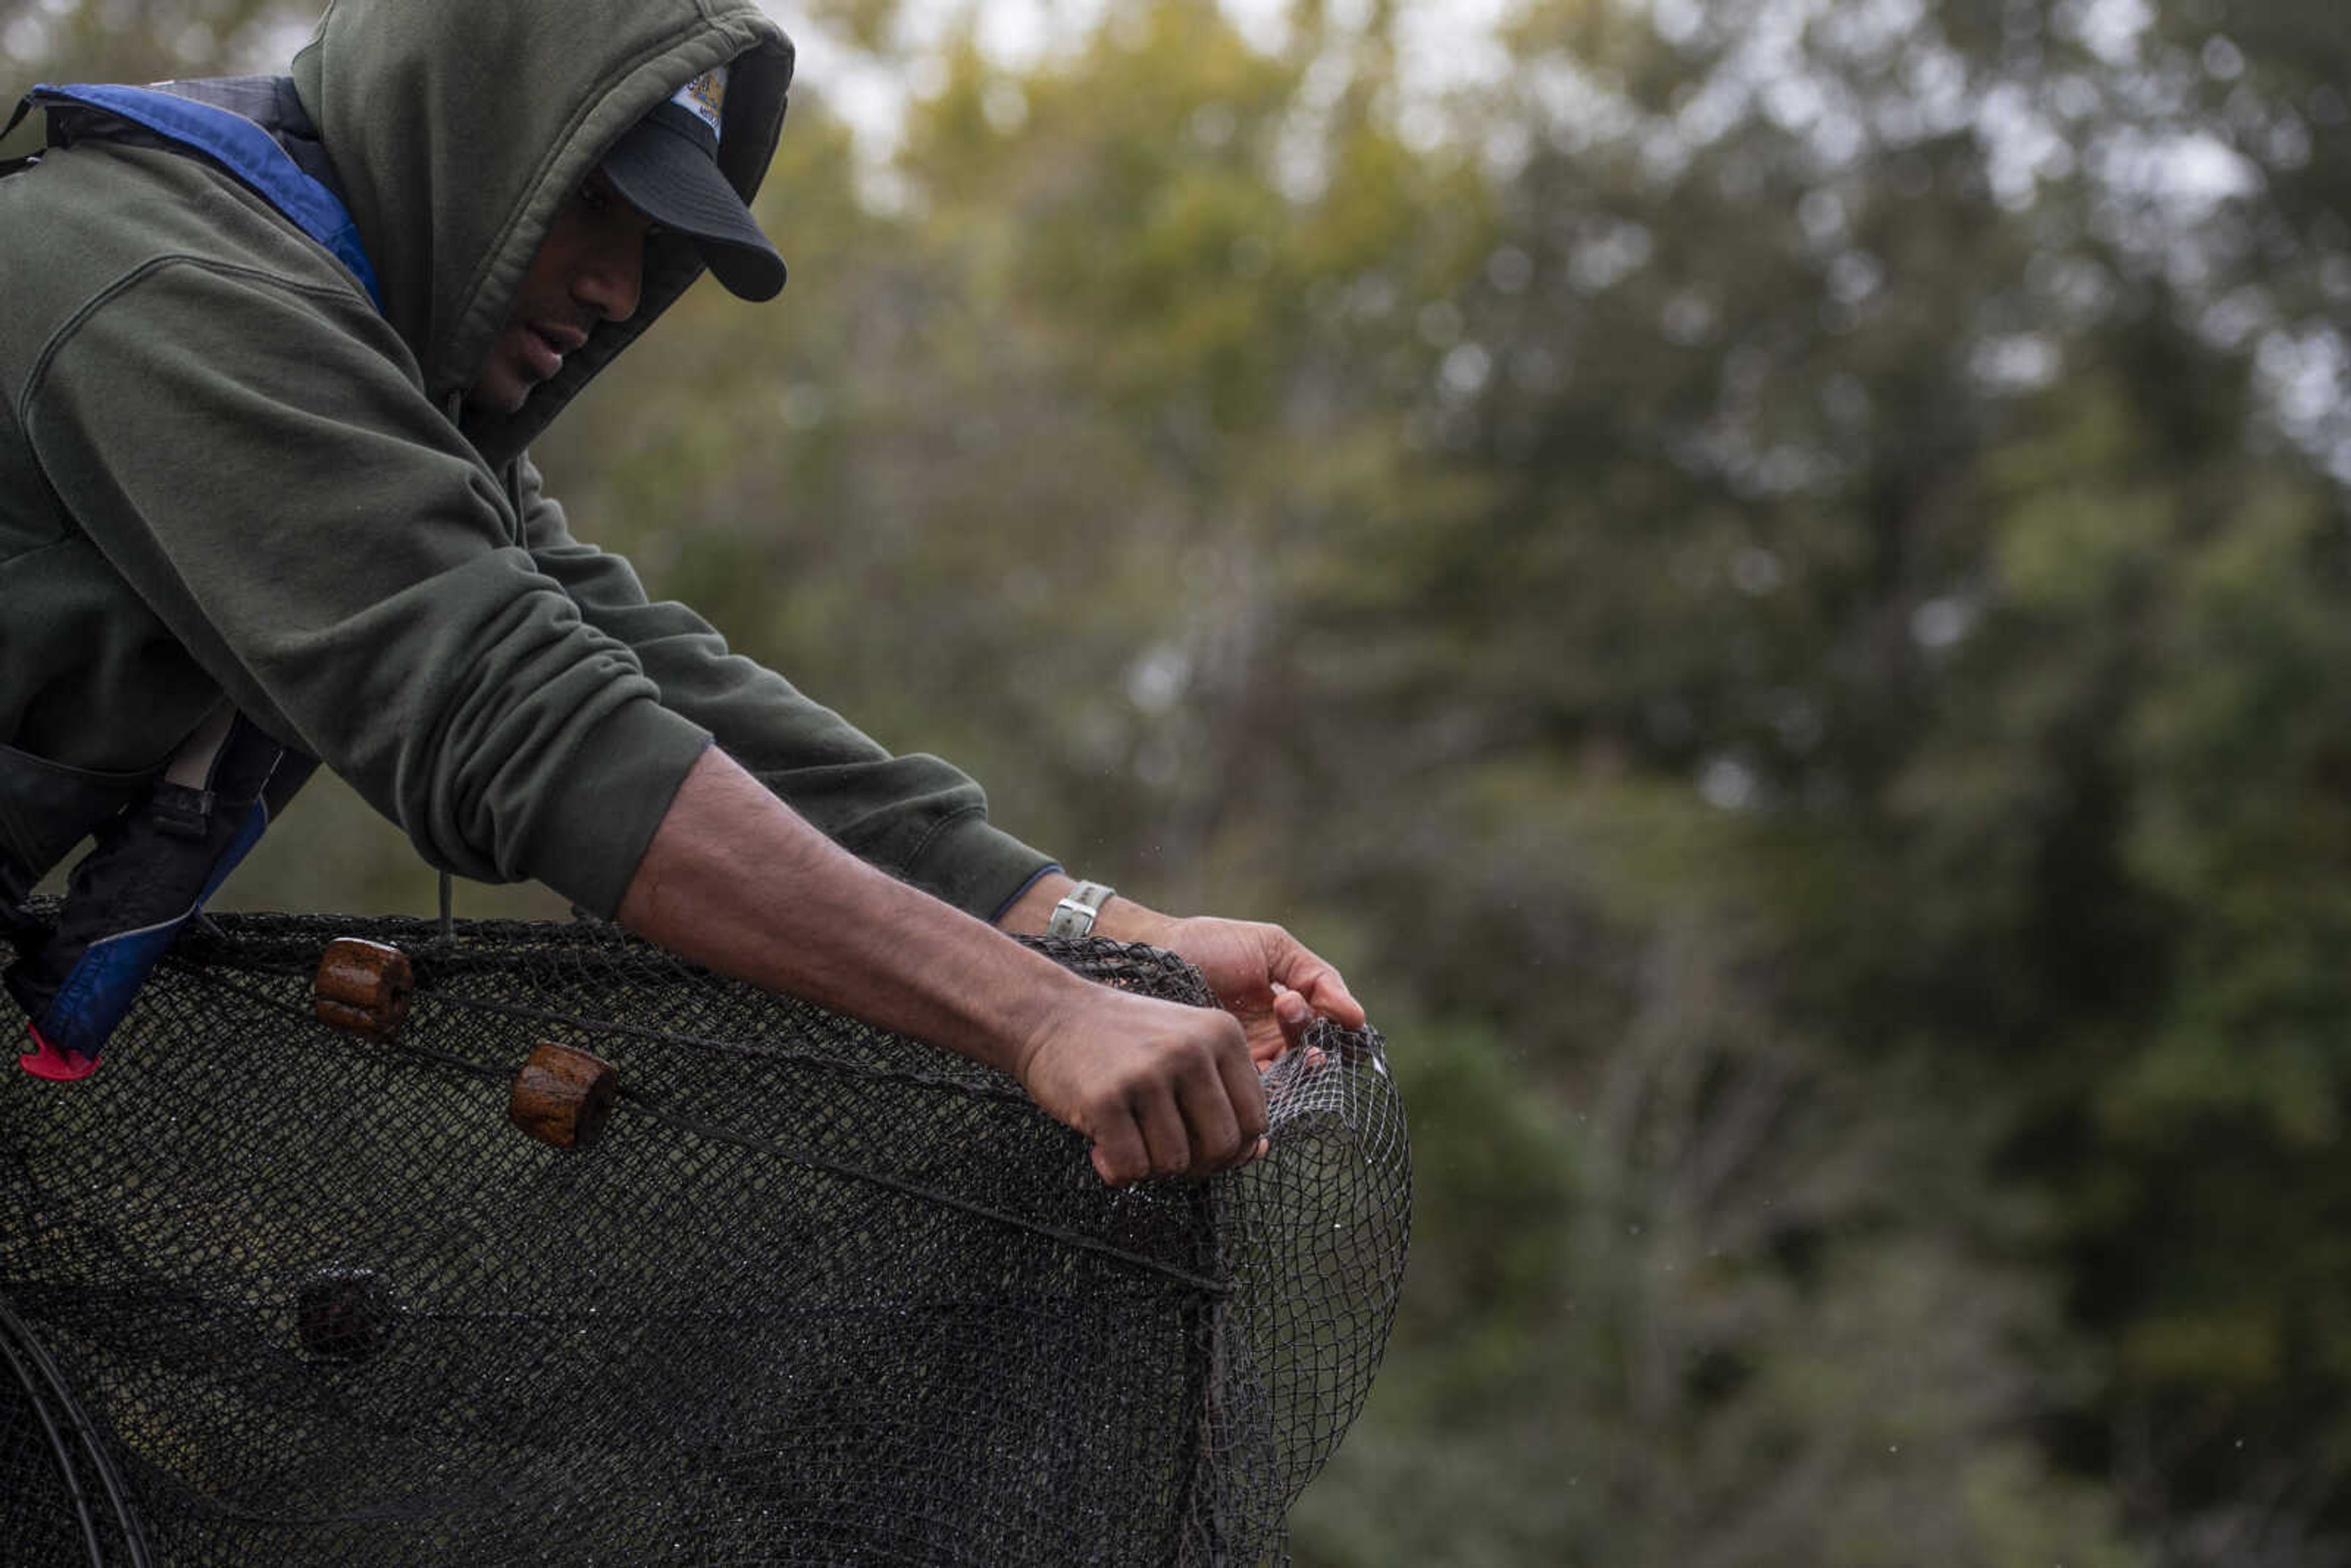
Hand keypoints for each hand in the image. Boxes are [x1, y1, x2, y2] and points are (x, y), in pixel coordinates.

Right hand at [1014, 985, 1269, 1184]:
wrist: (1046, 1014)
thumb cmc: (1121, 1041)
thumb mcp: (1184, 1047)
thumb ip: (1223, 1095)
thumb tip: (1257, 1152)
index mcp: (1222, 1033)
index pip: (1254, 1119)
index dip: (1230, 1147)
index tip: (1196, 1142)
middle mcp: (1191, 1049)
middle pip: (1221, 1147)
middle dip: (1194, 1164)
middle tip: (1160, 1150)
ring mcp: (1148, 1073)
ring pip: (1176, 1163)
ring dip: (1149, 1166)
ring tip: (1126, 1138)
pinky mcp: (1106, 1099)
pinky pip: (1132, 1168)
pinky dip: (1116, 1171)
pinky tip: (1100, 1147)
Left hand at [1151, 916, 1365, 1066]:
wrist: (1151, 957)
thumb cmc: (1208, 945)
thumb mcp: (1272, 947)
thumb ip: (1319, 977)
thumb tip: (1358, 1017)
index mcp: (1288, 1010)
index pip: (1330, 1035)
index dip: (1343, 1034)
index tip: (1341, 1019)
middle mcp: (1272, 1042)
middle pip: (1315, 1060)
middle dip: (1311, 1034)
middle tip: (1288, 1006)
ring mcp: (1248, 1062)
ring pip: (1292, 1081)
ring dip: (1295, 1055)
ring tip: (1280, 1015)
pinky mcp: (1222, 1079)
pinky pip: (1258, 1096)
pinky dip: (1272, 1082)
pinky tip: (1264, 1054)